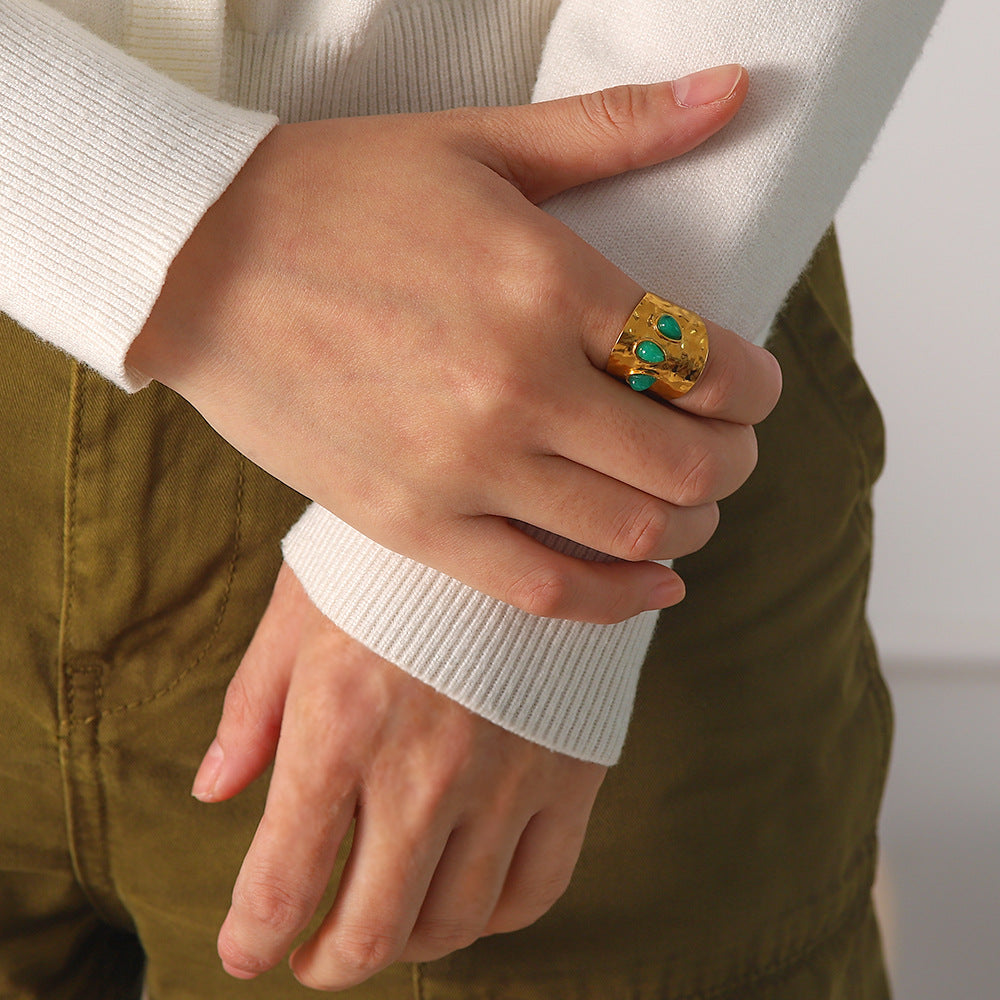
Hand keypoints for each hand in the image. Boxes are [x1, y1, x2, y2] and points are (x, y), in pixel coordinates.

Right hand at [130, 65, 780, 623]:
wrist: (193, 263)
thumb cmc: (333, 194)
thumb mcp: (477, 142)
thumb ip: (614, 130)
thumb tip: (734, 90)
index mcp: (547, 282)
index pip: (707, 362)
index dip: (756, 386)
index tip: (752, 386)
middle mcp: (516, 384)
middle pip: (688, 462)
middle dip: (735, 461)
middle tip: (731, 446)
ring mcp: (463, 467)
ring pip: (632, 533)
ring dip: (691, 527)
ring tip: (691, 506)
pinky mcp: (414, 525)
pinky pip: (544, 590)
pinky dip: (618, 599)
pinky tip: (655, 583)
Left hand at [192, 564, 607, 989]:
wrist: (523, 510)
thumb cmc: (395, 556)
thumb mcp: (305, 607)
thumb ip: (255, 704)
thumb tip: (213, 791)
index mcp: (339, 725)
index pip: (283, 881)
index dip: (253, 936)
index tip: (247, 949)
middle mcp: (422, 770)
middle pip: (370, 928)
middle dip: (327, 960)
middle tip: (312, 955)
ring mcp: (504, 778)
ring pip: (452, 922)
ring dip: (407, 942)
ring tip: (386, 920)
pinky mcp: (569, 772)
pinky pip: (535, 887)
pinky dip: (494, 917)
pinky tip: (465, 895)